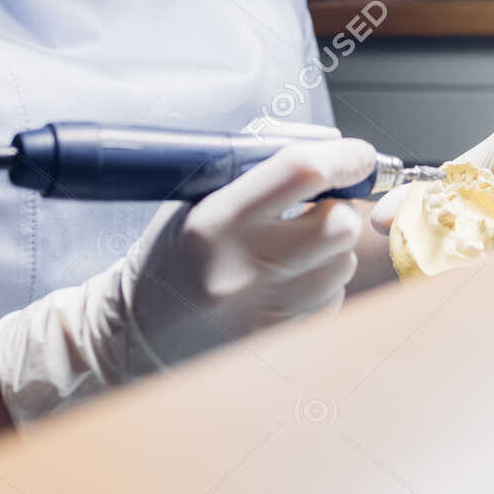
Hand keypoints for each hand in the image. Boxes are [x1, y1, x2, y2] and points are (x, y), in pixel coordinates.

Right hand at [0, 136, 375, 422]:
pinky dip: (320, 286)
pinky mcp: (277, 345)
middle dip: (337, 209)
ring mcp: (263, 314)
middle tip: (314, 209)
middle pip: (338, 225)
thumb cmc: (172, 254)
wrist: (135, 335)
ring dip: (329, 250)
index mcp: (216, 221)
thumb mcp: (197, 195)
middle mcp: (242, 270)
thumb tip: (333, 149)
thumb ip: (262, 164)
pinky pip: (331, 301)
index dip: (342, 158)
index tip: (358, 156)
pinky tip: (283, 285)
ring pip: (342, 265)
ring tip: (288, 252)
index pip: (301, 172)